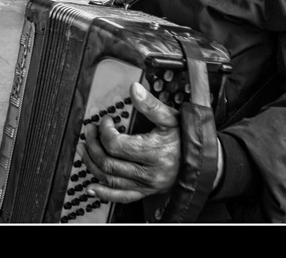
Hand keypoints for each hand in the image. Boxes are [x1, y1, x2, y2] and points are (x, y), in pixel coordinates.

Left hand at [76, 81, 180, 203]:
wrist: (202, 162)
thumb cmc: (186, 138)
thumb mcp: (171, 118)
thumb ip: (151, 105)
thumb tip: (134, 89)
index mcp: (153, 152)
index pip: (116, 145)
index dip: (105, 131)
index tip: (106, 121)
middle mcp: (148, 172)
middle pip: (109, 162)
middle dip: (94, 145)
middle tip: (89, 131)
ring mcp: (146, 185)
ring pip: (110, 179)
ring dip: (92, 164)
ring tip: (84, 149)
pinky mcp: (145, 192)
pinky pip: (121, 197)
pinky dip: (104, 193)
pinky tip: (91, 187)